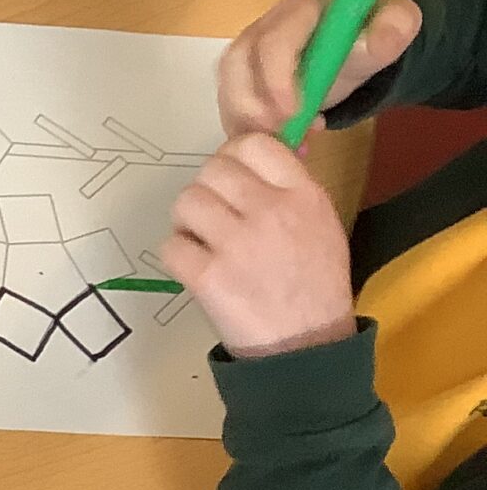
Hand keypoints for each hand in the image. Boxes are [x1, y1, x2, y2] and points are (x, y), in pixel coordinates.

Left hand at [163, 135, 356, 358]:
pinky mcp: (206, 276)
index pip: (254, 144)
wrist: (306, 344)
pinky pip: (171, 245)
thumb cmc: (313, 282)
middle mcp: (268, 210)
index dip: (234, 156)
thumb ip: (288, 186)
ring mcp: (235, 243)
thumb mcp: (319, 221)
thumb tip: (251, 155)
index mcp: (302, 193)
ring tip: (203, 242)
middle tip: (214, 215)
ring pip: (186, 202)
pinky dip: (178, 257)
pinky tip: (196, 268)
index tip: (233, 178)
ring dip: (187, 221)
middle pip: (211, 169)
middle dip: (207, 189)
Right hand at [218, 0, 420, 138]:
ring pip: (226, 92)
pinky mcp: (236, 84)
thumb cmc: (364, 39)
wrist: (348, 49)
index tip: (296, 113)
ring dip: (249, 125)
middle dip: (254, 108)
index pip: (271, 43)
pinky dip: (249, 134)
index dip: (276, 80)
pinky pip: (229, 111)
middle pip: (234, 68)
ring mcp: (244, 58)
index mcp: (296, 12)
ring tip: (285, 143)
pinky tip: (280, 145)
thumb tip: (382, 38)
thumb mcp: (390, 29)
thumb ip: (393, 28)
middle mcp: (260, 31)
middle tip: (283, 136)